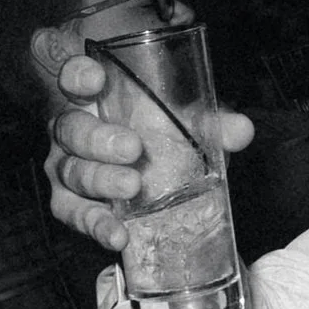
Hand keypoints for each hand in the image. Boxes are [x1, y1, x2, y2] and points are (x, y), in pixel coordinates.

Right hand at [42, 54, 254, 250]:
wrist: (141, 174)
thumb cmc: (157, 132)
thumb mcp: (184, 121)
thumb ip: (211, 122)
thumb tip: (242, 130)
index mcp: (94, 97)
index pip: (72, 76)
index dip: (78, 74)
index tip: (98, 78)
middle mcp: (72, 129)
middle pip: (70, 128)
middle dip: (99, 138)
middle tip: (132, 148)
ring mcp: (66, 166)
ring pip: (70, 171)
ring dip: (100, 180)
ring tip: (132, 186)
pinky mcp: (69, 203)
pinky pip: (74, 214)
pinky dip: (96, 225)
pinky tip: (118, 234)